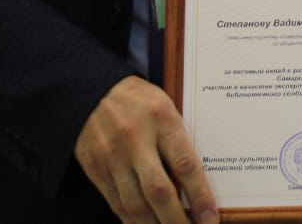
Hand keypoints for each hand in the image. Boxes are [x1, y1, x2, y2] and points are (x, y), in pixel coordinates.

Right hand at [75, 76, 216, 223]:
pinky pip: (117, 204)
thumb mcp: (165, 107)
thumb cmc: (139, 100)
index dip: (200, 196)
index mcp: (161, 118)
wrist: (90, 91)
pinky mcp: (96, 170)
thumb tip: (196, 183)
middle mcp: (136, 139)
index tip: (211, 219)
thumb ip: (178, 141)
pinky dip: (133, 221)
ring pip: (135, 204)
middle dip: (177, 220)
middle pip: (159, 190)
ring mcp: (113, 157)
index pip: (185, 164)